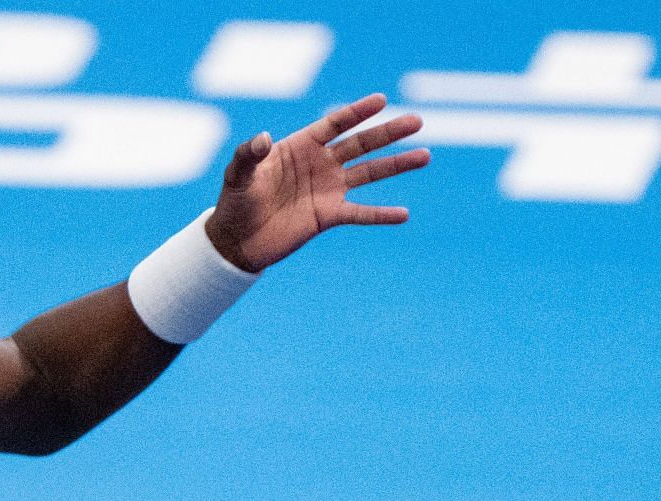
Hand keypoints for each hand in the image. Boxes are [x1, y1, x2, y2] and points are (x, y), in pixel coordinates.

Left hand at [207, 93, 429, 273]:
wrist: (236, 240)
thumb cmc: (235, 201)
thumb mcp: (238, 174)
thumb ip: (249, 154)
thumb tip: (263, 138)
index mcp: (301, 146)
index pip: (334, 124)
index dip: (357, 113)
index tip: (381, 100)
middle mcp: (320, 164)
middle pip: (360, 144)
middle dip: (388, 133)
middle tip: (417, 120)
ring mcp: (328, 189)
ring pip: (369, 173)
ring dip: (396, 165)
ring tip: (425, 155)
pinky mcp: (329, 216)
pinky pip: (360, 214)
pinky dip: (381, 214)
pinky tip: (404, 214)